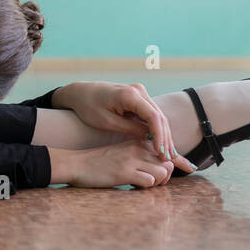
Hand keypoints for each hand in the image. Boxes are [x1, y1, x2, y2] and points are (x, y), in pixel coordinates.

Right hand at [50, 140, 176, 188]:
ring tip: (142, 186)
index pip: (165, 153)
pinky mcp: (125, 172)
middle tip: (149, 184)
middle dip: (164, 178)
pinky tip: (133, 188)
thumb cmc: (98, 163)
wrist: (76, 164)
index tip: (157, 178)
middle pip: (168, 164)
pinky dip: (145, 189)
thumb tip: (160, 170)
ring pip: (163, 173)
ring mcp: (132, 160)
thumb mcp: (122, 153)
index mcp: (138, 143)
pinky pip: (149, 182)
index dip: (166, 168)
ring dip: (156, 184)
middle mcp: (138, 149)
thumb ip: (139, 158)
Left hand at [53, 81, 195, 171]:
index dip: (160, 136)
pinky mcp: (138, 98)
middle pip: (159, 117)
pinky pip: (151, 115)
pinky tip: (160, 145)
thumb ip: (130, 129)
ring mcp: (140, 93)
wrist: (80, 92)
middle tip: (169, 158)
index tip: (162, 153)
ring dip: (164, 135)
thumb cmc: (88, 107)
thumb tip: (150, 138)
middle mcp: (139, 91)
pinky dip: (156, 130)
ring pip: (158, 116)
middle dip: (165, 138)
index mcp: (130, 95)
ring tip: (168, 155)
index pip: (153, 117)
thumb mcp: (107, 122)